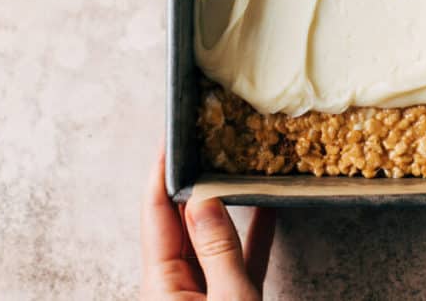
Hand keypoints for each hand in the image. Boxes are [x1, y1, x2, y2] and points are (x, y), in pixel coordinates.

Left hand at [140, 148, 274, 299]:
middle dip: (196, 182)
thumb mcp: (228, 298)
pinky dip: (255, 234)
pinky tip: (268, 208)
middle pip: (183, 222)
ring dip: (228, 205)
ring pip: (214, 237)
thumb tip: (204, 199)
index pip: (157, 216)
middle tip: (208, 144)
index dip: (163, 174)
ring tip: (236, 168)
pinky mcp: (230, 298)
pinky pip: (240, 259)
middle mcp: (177, 286)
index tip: (171, 141)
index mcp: (163, 285)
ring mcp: (204, 292)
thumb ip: (218, 250)